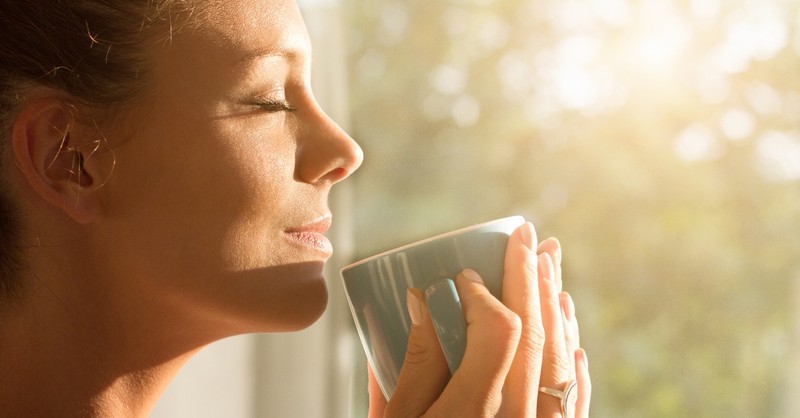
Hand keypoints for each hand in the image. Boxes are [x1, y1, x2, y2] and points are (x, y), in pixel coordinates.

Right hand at [367, 222, 590, 416]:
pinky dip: (574, 359)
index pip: (497, 332)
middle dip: (533, 278)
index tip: (466, 273)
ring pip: (563, 361)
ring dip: (559, 308)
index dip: (486, 293)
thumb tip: (423, 301)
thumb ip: (411, 364)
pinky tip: (572, 332)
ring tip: (553, 267)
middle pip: (537, 335)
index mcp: (471, 414)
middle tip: (530, 235)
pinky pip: (575, 398)